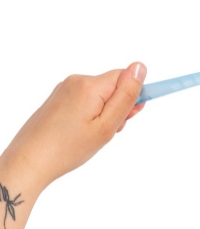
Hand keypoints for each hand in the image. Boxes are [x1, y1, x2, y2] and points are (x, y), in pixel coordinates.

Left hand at [1, 62, 146, 189]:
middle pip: (113, 86)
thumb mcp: (107, 125)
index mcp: (90, 86)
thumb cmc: (68, 148)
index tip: (133, 114)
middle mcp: (76, 81)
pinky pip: (86, 99)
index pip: (125, 77)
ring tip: (94, 135)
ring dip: (106, 112)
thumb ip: (126, 96)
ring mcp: (65, 89)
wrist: (29, 161)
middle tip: (111, 130)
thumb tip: (140, 67)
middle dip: (119, 107)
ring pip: (101, 95)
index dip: (134, 95)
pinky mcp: (59, 98)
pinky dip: (92, 113)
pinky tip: (83, 131)